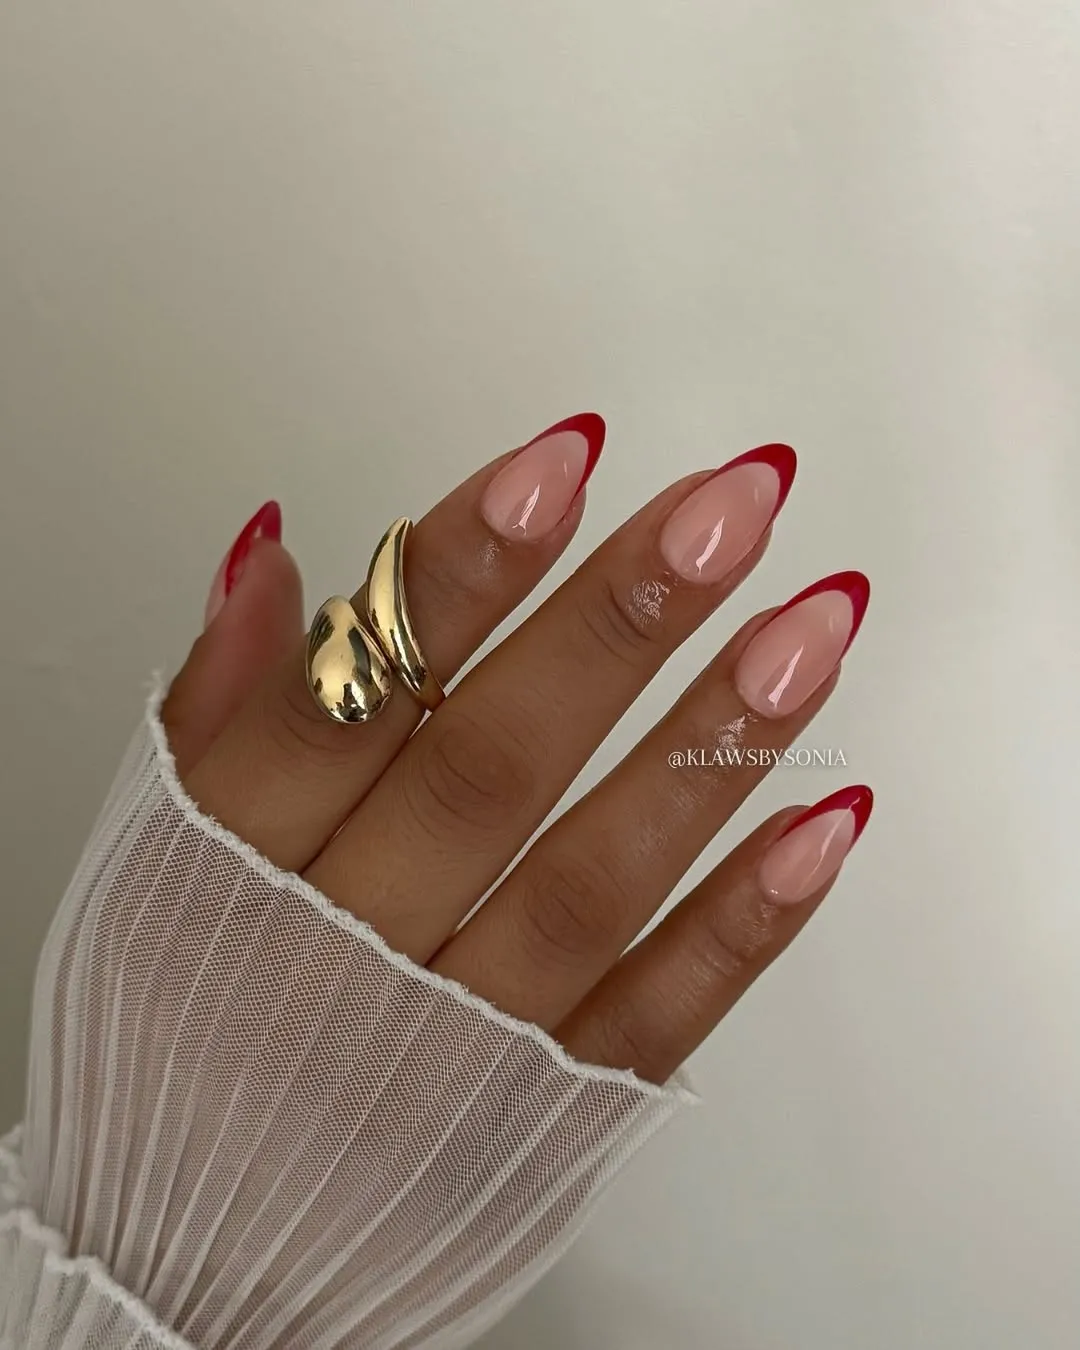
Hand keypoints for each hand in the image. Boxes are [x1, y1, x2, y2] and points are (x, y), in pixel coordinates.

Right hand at [163, 414, 871, 1084]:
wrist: (197, 1251)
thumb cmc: (181, 1027)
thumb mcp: (151, 866)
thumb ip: (221, 714)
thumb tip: (271, 559)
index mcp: (232, 876)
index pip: (349, 695)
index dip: (459, 574)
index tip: (564, 462)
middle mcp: (346, 957)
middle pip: (489, 769)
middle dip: (616, 624)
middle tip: (729, 507)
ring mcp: (456, 1043)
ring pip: (589, 880)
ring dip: (706, 748)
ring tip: (810, 625)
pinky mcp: (540, 1116)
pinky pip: (648, 1020)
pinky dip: (738, 926)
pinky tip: (820, 825)